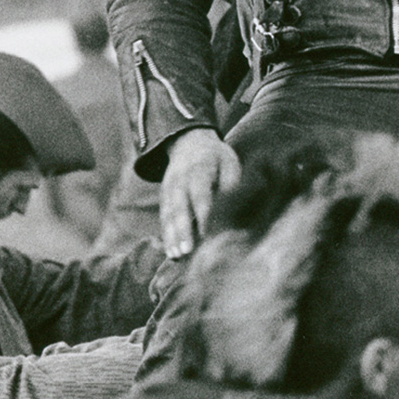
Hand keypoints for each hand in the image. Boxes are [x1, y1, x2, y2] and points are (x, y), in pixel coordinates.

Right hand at [159, 129, 238, 259]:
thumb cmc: (216, 157)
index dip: (203, 215)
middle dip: (183, 230)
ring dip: (172, 237)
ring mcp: (169, 190)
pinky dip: (166, 236)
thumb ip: (231, 184)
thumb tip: (235, 209)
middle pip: (180, 208)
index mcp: (199, 171)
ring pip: (168, 216)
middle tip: (187, 252)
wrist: (188, 142)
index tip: (207, 235)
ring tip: (176, 257)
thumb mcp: (229, 162)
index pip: (201, 195)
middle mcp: (180, 181)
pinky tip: (171, 253)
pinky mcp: (164, 198)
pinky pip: (163, 218)